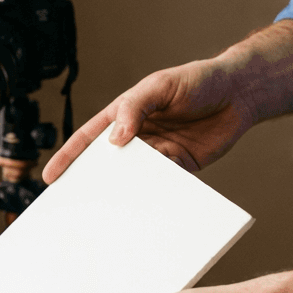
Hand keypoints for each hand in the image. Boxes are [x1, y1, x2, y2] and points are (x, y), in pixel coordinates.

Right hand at [41, 20, 292, 183]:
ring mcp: (159, 153)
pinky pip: (163, 184)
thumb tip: (115, 139)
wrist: (241, 92)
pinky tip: (148, 207)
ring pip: (134, 177)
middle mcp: (139, 136)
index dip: (69, 157)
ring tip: (111, 212)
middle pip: (108, 163)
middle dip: (92, 182)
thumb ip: (135, 109)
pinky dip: (155, 195)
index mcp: (125, 114)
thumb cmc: (198, 80)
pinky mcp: (181, 166)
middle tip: (76, 204)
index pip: (90, 138)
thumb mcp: (160, 86)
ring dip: (125, 192)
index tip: (52, 177)